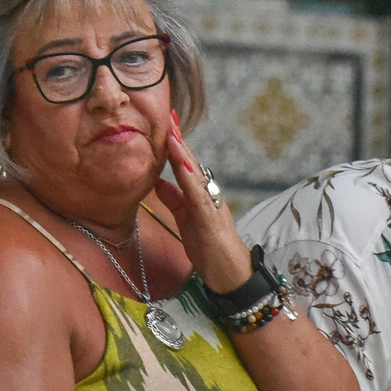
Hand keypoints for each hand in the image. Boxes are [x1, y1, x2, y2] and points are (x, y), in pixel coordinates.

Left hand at [153, 112, 252, 292]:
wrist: (232, 275)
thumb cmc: (210, 249)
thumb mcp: (186, 221)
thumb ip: (174, 200)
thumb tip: (158, 181)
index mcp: (200, 195)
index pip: (186, 165)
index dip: (175, 144)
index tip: (167, 122)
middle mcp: (208, 196)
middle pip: (192, 163)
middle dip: (180, 139)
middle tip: (170, 115)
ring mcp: (212, 206)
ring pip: (196, 176)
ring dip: (184, 154)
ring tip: (173, 134)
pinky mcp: (211, 221)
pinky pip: (200, 198)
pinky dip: (191, 182)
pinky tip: (183, 169)